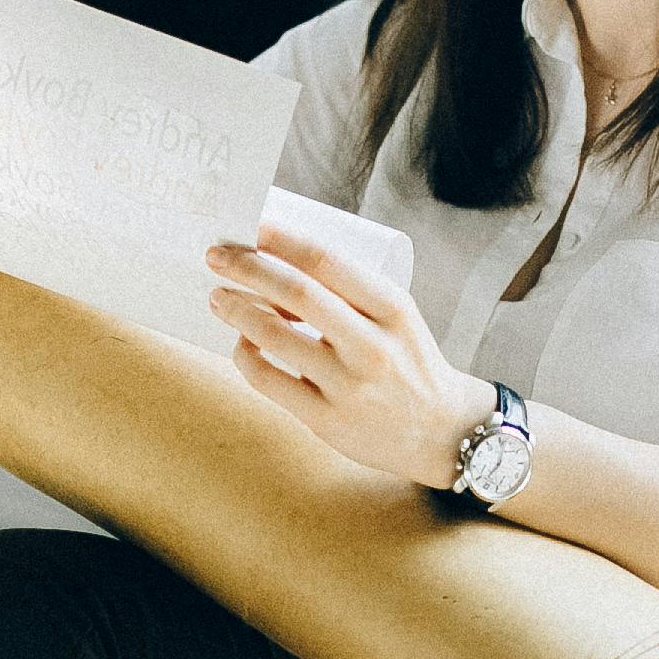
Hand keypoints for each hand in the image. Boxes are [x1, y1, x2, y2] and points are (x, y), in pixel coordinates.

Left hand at [206, 222, 494, 488]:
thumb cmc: (407, 361)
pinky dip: (245, 356)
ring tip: (219, 297)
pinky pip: (268, 381)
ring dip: (237, 310)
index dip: (284, 240)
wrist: (441, 431)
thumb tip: (277, 263)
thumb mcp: (396, 317)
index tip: (254, 227)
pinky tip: (241, 344)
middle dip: (247, 268)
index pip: (328, 262)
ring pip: (274, 338)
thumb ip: (350, 293)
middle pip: (296, 294)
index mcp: (393, 309)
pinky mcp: (326, 420)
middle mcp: (372, 346)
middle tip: (216, 256)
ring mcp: (348, 386)